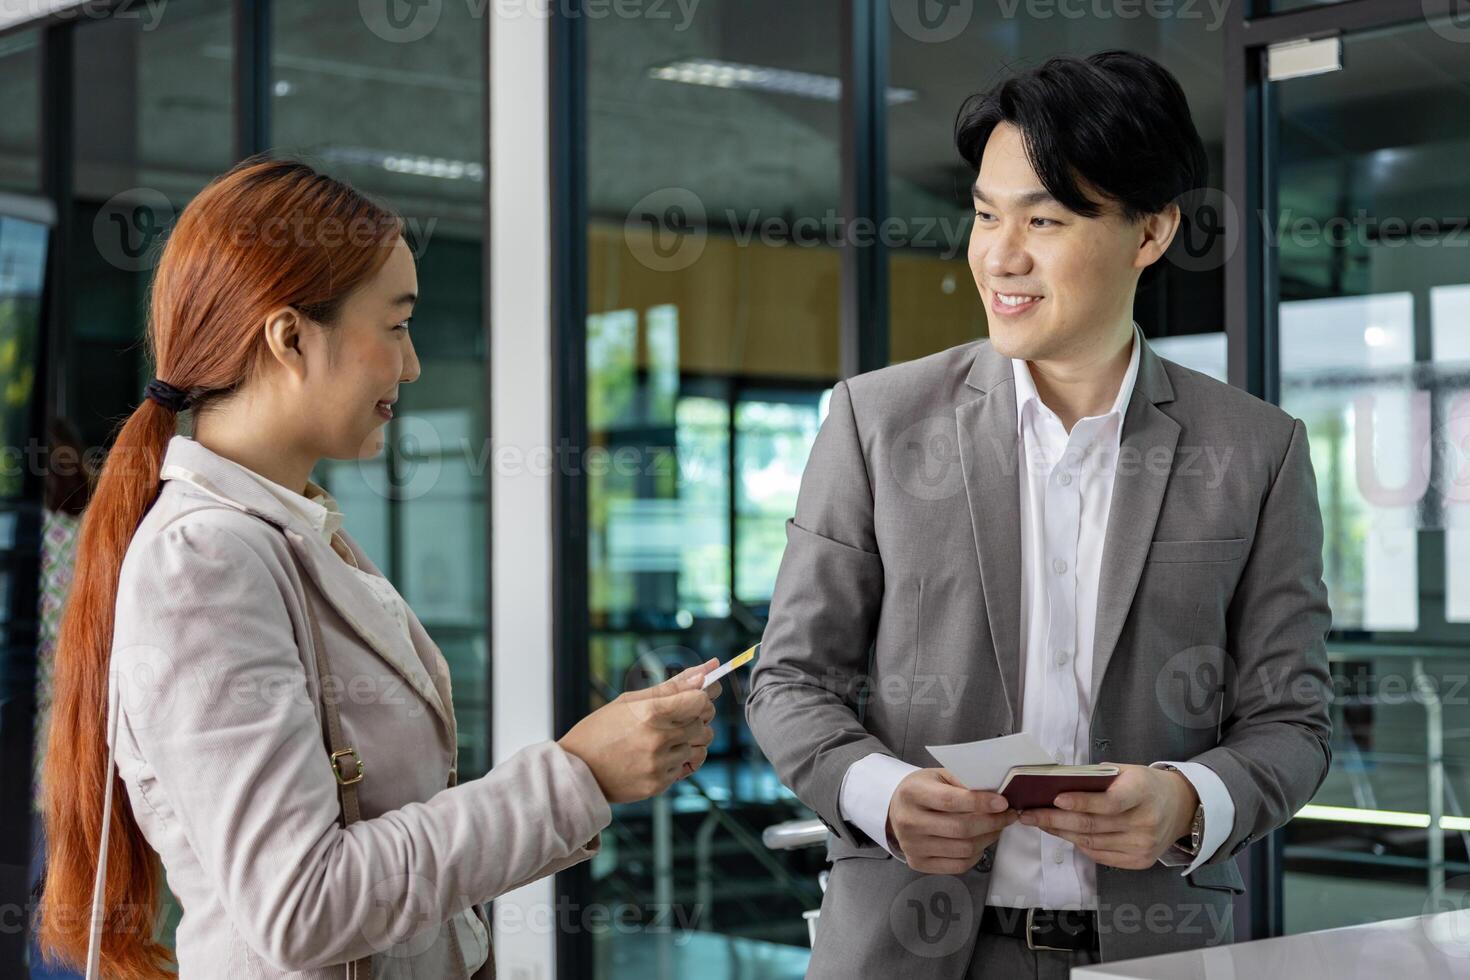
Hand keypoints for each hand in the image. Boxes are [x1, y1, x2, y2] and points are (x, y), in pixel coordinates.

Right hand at [558, 659, 724, 802]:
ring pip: (699, 748)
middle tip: (674, 719)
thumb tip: (706, 671)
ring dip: (688, 742)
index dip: (700, 698)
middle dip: (695, 719)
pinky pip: (686, 767)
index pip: (700, 700)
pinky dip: (677, 760)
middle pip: (704, 725)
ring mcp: (660, 764)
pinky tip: (656, 756)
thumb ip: (671, 686)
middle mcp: (658, 739)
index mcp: (651, 712)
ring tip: (662, 740)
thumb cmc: (600, 730)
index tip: (692, 698)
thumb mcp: (629, 701)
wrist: (577, 771)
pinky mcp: (659, 784)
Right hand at [885, 768, 1017, 873]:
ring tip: (996, 827)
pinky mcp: (917, 863)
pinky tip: (979, 842)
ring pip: (963, 849)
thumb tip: (996, 793)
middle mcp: (908, 821)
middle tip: (1007, 816)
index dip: (980, 803)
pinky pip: (958, 866)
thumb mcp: (939, 775)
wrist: (896, 809)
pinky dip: (976, 855)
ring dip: (988, 838)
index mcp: (912, 793)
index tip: (1003, 803)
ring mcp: (912, 846)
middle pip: (960, 829)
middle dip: (992, 823)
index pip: (951, 801)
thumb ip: (963, 781)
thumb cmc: (923, 789)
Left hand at [1018, 763, 1197, 869]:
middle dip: (1055, 820)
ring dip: (1061, 833)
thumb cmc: (1145, 785)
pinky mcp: (1139, 861)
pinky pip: (1100, 855)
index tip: (1055, 799)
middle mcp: (1145, 823)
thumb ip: (1097, 779)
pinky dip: (1078, 844)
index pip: (1109, 802)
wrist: (1181, 807)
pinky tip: (1062, 834)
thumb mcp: (1127, 771)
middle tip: (1028, 814)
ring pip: (1092, 843)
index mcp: (1142, 792)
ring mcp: (1143, 846)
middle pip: (1093, 826)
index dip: (1081, 802)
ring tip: (1039, 823)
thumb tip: (1057, 784)